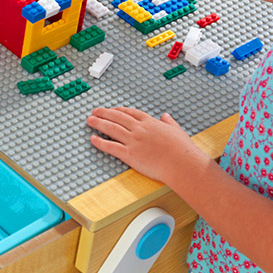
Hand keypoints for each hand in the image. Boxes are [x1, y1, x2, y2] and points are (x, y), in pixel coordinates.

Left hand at [86, 106, 206, 183]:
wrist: (182, 163)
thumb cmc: (182, 150)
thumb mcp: (177, 130)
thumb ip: (169, 122)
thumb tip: (165, 116)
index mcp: (150, 122)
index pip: (130, 112)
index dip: (118, 110)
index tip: (111, 109)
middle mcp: (139, 129)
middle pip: (117, 117)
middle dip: (104, 113)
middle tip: (95, 111)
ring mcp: (133, 141)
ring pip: (111, 129)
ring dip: (98, 123)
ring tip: (90, 120)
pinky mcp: (130, 154)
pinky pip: (111, 147)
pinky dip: (100, 142)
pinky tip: (93, 139)